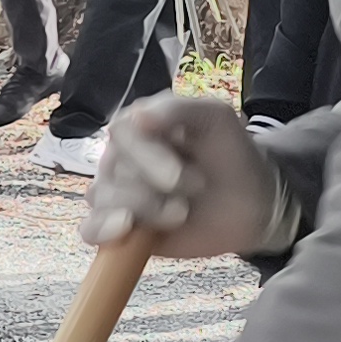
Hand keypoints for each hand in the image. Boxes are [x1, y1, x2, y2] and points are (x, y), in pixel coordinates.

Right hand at [87, 90, 292, 256]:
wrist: (250, 203)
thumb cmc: (231, 155)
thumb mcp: (215, 118)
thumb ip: (177, 110)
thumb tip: (137, 117)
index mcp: (137, 125)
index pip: (121, 135)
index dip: (148, 158)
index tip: (180, 176)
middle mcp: (119, 157)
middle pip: (113, 171)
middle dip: (156, 189)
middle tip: (196, 188)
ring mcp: (116, 193)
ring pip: (104, 200)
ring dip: (147, 210)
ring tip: (181, 213)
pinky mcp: (119, 228)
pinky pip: (89, 229)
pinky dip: (102, 231)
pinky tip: (126, 230)